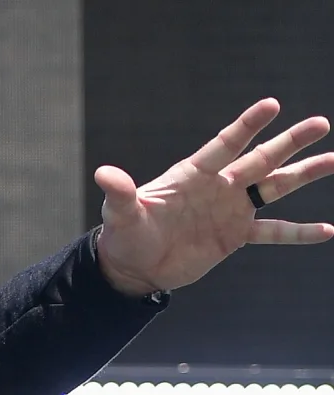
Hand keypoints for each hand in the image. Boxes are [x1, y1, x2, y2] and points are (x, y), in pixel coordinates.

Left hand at [93, 100, 333, 296]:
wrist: (133, 267)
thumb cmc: (125, 235)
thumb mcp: (120, 214)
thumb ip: (120, 193)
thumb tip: (104, 173)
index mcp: (194, 175)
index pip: (225, 145)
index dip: (247, 126)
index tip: (272, 105)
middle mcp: (218, 187)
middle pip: (260, 160)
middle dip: (289, 142)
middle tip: (321, 123)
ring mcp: (230, 210)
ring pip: (275, 187)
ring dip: (304, 174)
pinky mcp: (235, 236)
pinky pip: (273, 232)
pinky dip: (299, 232)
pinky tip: (327, 230)